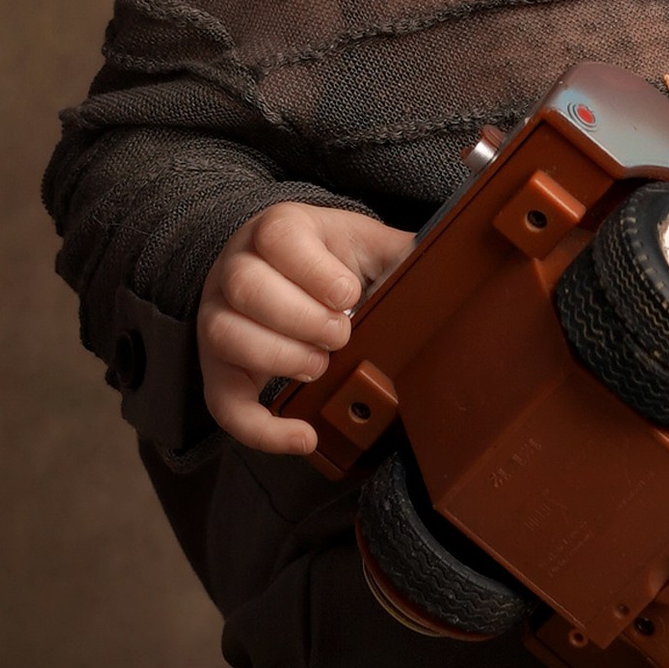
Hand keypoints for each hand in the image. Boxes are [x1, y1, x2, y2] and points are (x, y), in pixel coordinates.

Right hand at [197, 203, 414, 454]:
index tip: (350, 294)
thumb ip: (399, 251)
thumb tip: (451, 261)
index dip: (318, 271)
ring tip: (321, 365)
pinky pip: (222, 403)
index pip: (278, 236)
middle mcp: (235, 269)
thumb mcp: (363, 245)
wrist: (279, 276)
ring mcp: (217, 317)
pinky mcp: (217, 368)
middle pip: (246, 286)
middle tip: (341, 334)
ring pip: (226, 335)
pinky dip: (261, 429)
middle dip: (303, 317)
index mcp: (276, 231)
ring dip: (281, 357)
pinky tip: (303, 436)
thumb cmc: (328, 262)